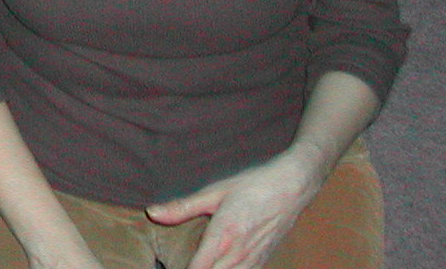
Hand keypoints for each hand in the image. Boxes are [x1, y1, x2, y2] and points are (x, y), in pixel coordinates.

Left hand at [146, 150, 324, 268]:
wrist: (292, 187)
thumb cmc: (252, 185)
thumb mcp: (215, 192)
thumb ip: (183, 207)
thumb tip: (152, 212)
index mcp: (223, 237)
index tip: (167, 267)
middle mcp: (238, 255)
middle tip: (174, 264)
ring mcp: (253, 261)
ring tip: (199, 263)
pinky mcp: (262, 261)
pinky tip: (219, 265)